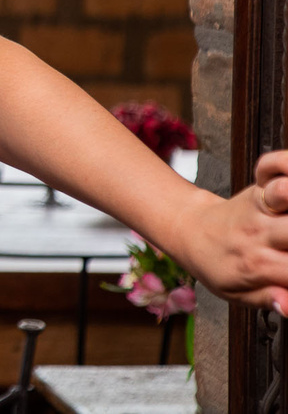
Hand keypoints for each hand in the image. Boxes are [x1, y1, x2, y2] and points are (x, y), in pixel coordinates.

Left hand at [180, 151, 287, 311]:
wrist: (187, 229)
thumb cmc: (214, 263)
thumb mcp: (235, 293)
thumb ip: (268, 299)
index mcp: (257, 265)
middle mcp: (259, 233)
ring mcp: (259, 208)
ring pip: (286, 192)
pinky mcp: (258, 188)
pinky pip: (273, 166)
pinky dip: (283, 164)